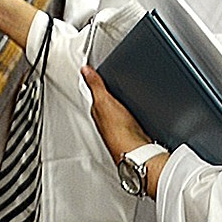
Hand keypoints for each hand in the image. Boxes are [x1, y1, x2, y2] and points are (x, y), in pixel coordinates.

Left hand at [81, 65, 167, 197]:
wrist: (136, 151)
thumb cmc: (119, 130)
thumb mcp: (104, 100)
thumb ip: (96, 84)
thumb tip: (85, 70)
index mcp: (97, 111)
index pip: (94, 93)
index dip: (95, 83)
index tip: (94, 74)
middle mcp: (105, 121)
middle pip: (104, 103)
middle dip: (106, 94)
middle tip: (107, 83)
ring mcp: (118, 128)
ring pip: (115, 111)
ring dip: (117, 105)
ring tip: (119, 96)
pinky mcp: (131, 133)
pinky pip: (127, 119)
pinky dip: (128, 114)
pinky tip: (132, 113)